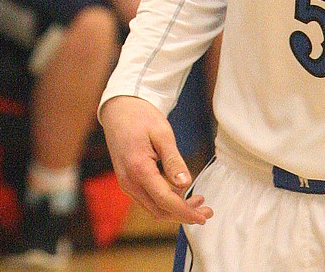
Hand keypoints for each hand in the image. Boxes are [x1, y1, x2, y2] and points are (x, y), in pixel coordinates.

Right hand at [99, 96, 211, 224]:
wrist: (118, 108)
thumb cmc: (140, 117)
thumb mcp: (162, 134)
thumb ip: (173, 161)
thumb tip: (186, 184)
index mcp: (137, 168)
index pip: (165, 200)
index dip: (186, 212)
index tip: (204, 215)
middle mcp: (128, 180)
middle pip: (159, 210)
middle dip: (184, 214)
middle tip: (206, 210)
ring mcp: (126, 182)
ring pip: (153, 208)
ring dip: (175, 210)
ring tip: (197, 201)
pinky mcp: (127, 180)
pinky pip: (147, 200)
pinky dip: (165, 202)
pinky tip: (179, 192)